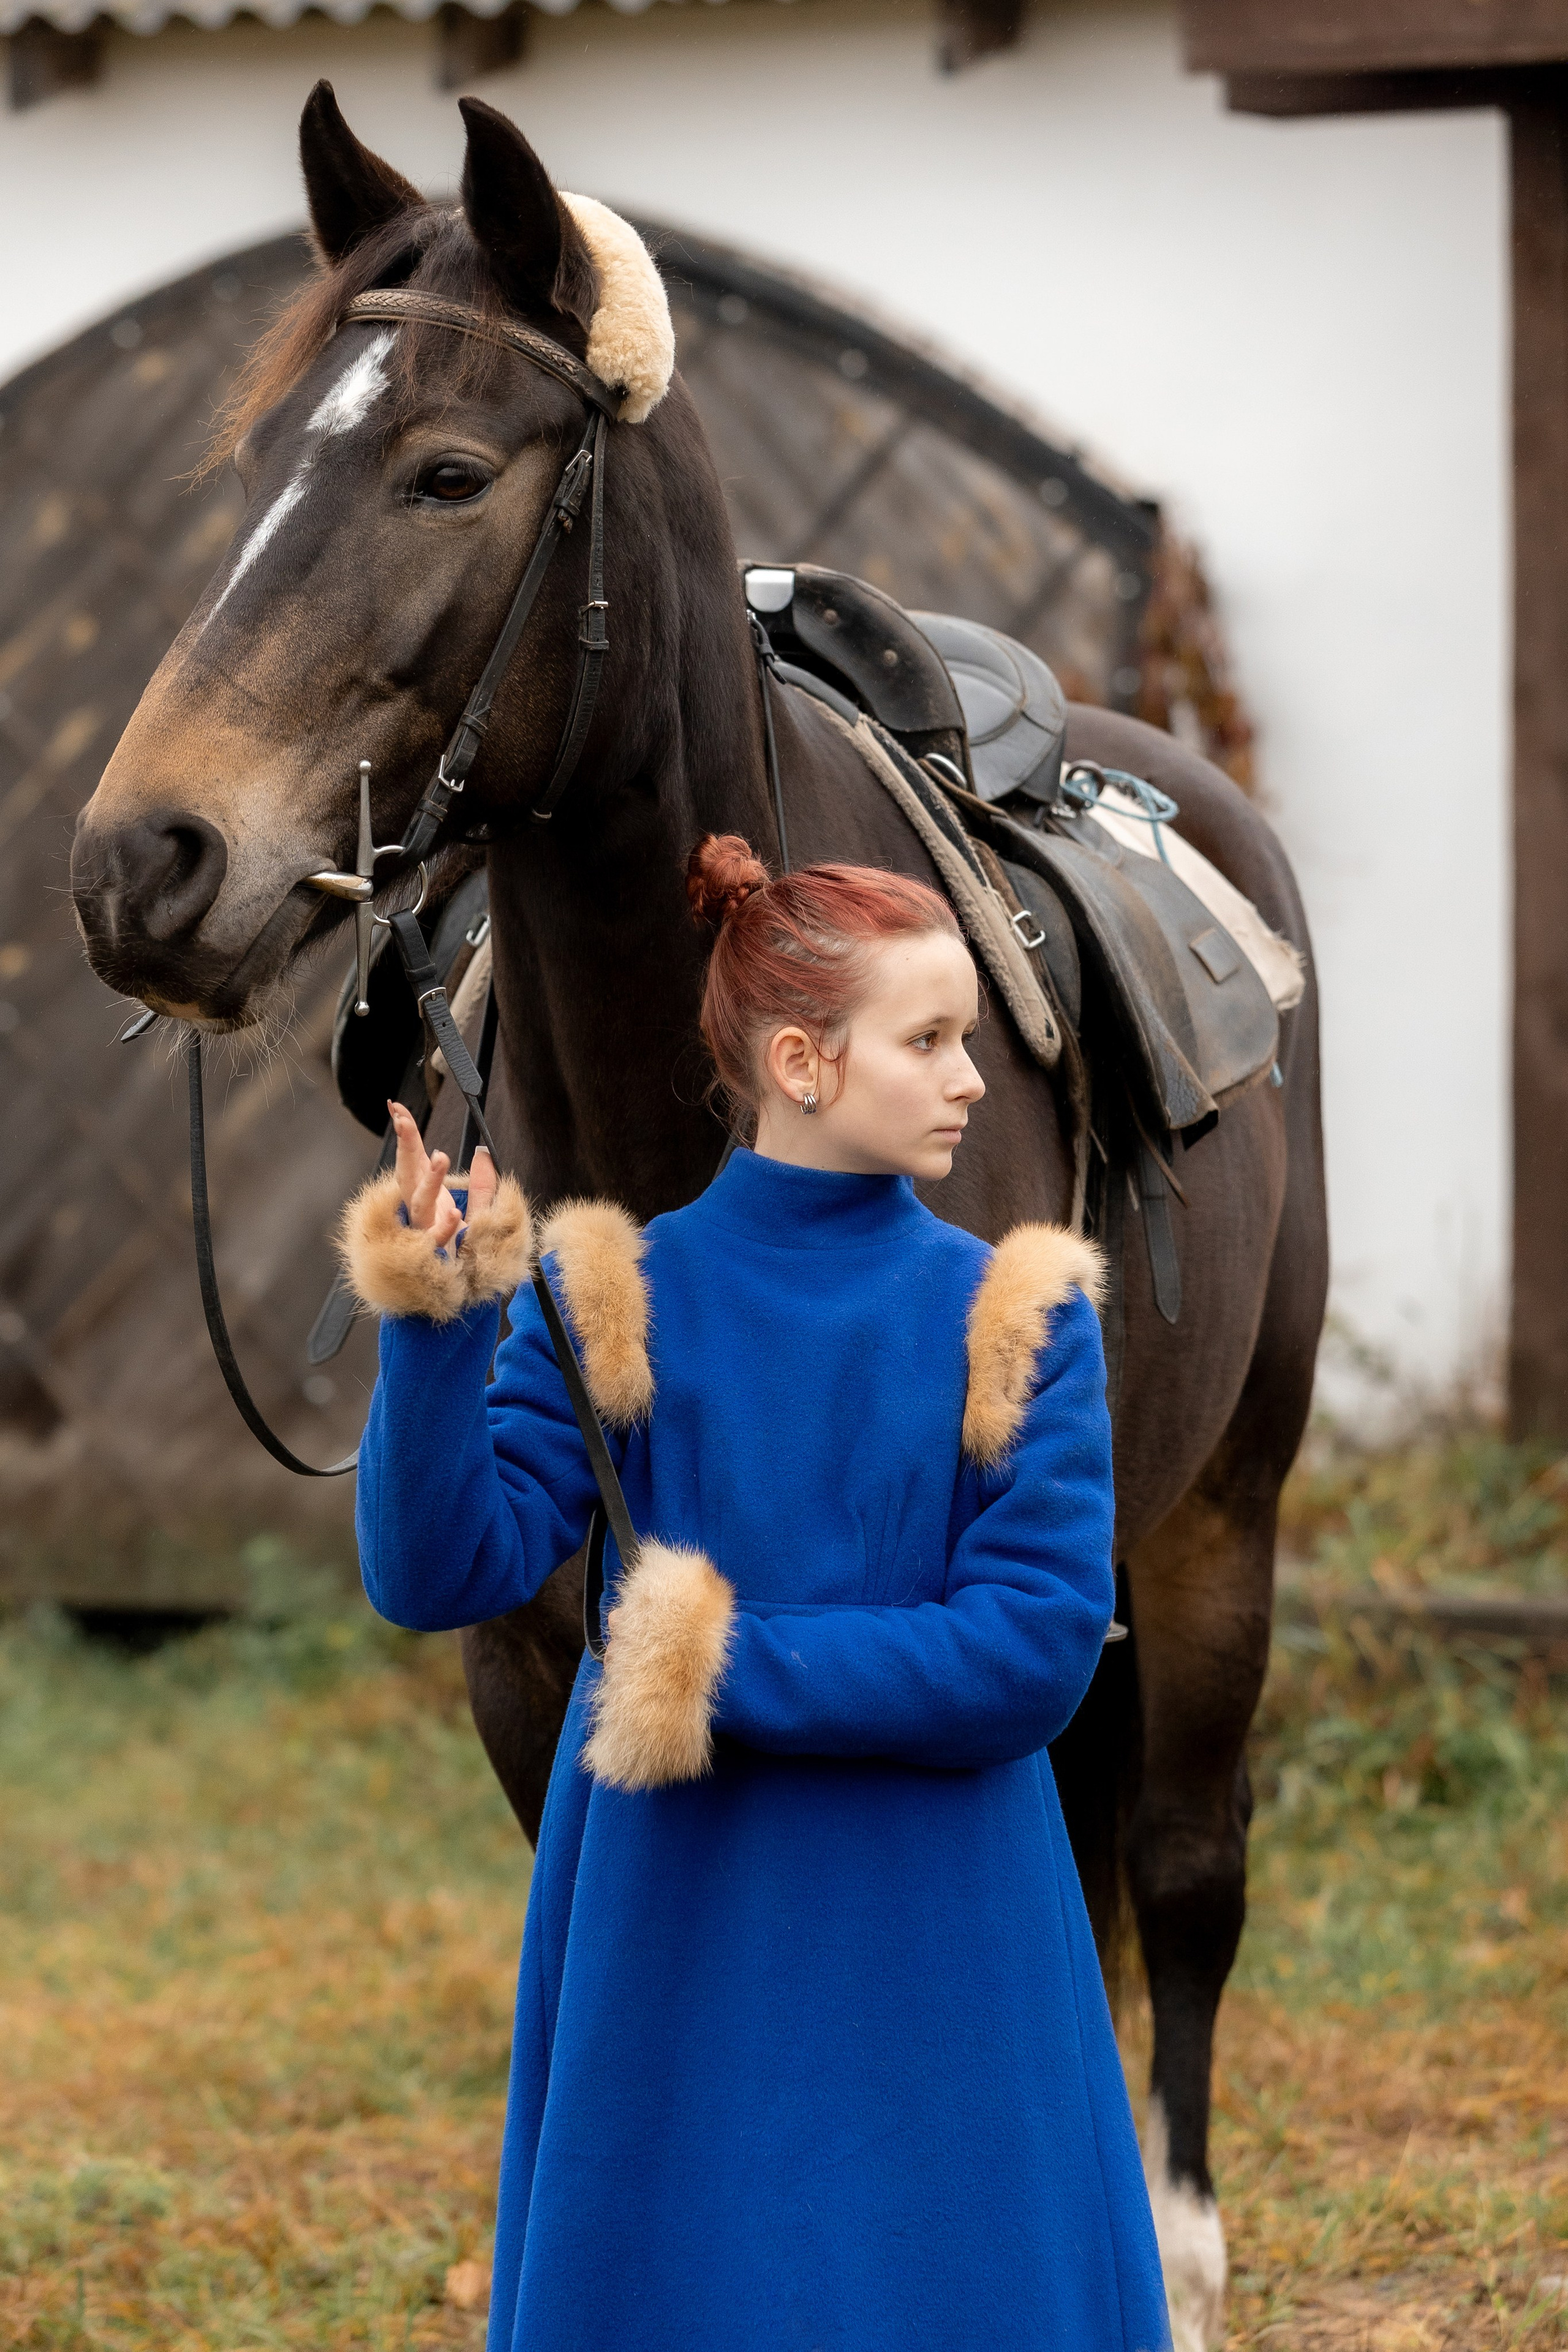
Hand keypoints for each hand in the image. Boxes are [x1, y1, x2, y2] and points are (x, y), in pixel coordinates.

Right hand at [387, 1100, 497, 1249]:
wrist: (454, 1294)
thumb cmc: (462, 1252)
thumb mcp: (479, 1212)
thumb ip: (483, 1185)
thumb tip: (485, 1153)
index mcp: (425, 1197)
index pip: (412, 1159)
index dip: (405, 1134)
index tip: (395, 1107)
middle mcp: (418, 1211)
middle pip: (407, 1172)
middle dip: (404, 1146)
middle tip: (401, 1119)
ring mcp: (422, 1232)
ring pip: (420, 1203)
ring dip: (430, 1181)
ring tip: (441, 1158)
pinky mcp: (433, 1256)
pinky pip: (435, 1242)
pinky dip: (445, 1229)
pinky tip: (456, 1216)